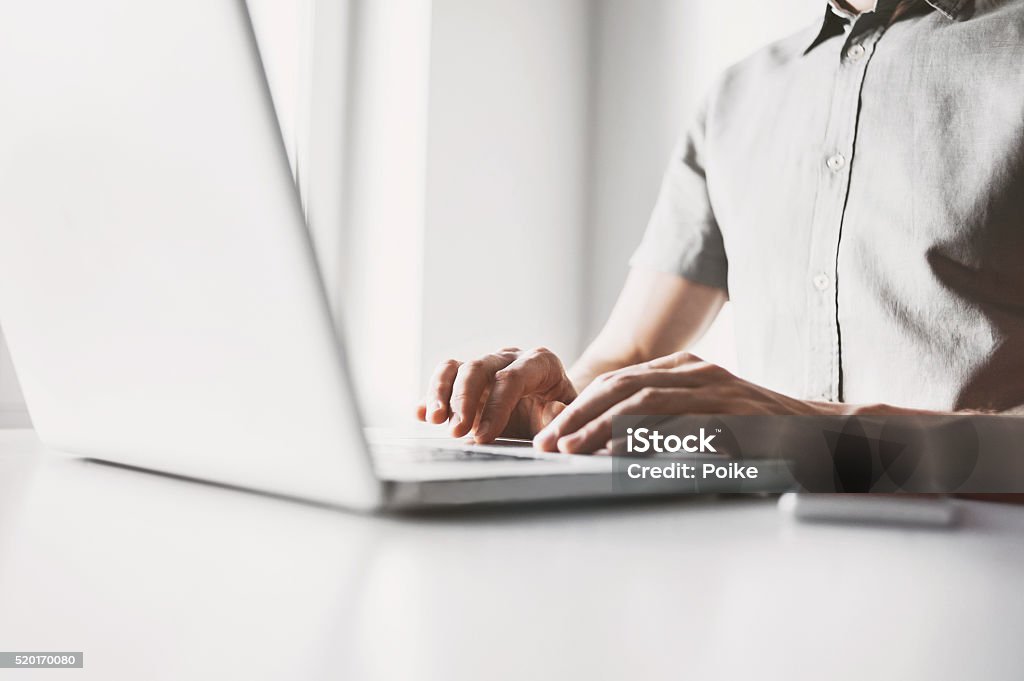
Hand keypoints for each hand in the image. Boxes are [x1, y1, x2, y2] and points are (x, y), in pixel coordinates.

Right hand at [416, 347, 577, 442]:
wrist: (549, 411)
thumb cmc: (560, 414)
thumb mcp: (568, 417)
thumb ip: (561, 417)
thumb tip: (552, 410)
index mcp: (539, 362)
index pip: (512, 378)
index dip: (496, 407)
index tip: (485, 436)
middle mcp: (509, 358)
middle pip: (478, 367)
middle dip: (464, 400)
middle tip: (456, 431)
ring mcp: (485, 366)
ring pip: (456, 367)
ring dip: (440, 393)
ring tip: (433, 420)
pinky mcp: (466, 379)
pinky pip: (444, 378)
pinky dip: (430, 395)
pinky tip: (421, 413)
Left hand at [533, 351, 841, 452]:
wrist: (830, 437)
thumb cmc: (764, 436)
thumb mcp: (708, 421)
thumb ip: (668, 426)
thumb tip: (611, 448)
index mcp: (686, 370)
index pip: (619, 382)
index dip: (580, 407)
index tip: (550, 434)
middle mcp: (698, 372)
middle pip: (621, 387)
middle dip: (577, 416)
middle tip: (546, 444)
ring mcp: (717, 390)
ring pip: (642, 401)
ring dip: (600, 427)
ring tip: (570, 450)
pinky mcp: (735, 415)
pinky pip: (680, 425)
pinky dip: (644, 439)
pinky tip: (617, 456)